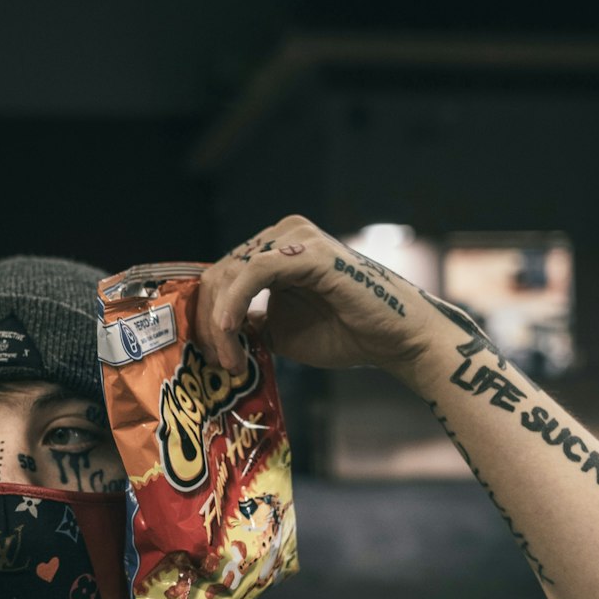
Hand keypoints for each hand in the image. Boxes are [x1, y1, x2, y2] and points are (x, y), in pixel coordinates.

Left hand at [195, 214, 438, 375]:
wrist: (393, 339)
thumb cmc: (345, 333)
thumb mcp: (280, 330)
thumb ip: (247, 324)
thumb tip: (212, 334)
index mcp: (273, 249)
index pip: (220, 276)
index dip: (205, 318)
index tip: (210, 357)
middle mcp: (281, 235)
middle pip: (219, 273)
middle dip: (209, 324)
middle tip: (219, 363)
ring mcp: (295, 238)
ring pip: (232, 274)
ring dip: (221, 323)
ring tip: (233, 360)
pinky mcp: (307, 252)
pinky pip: (254, 272)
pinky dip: (235, 305)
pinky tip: (232, 334)